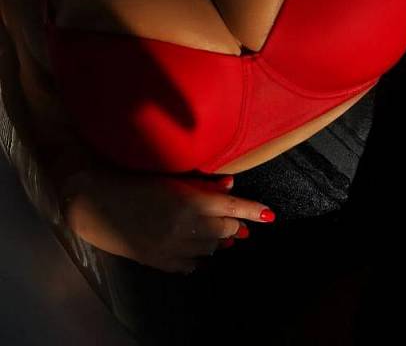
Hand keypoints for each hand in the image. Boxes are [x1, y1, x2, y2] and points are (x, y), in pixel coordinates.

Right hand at [60, 169, 274, 274]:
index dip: (252, 211)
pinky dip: (195, 253)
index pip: (232, 208)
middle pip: (226, 230)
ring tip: (201, 226)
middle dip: (230, 223)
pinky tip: (187, 242)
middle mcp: (186, 227)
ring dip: (213, 237)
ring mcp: (174, 248)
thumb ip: (203, 184)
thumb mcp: (171, 178)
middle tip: (227, 216)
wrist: (98, 204)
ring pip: (210, 248)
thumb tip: (231, 186)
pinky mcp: (162, 262)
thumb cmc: (136, 182)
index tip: (269, 215)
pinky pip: (191, 264)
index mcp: (190, 202)